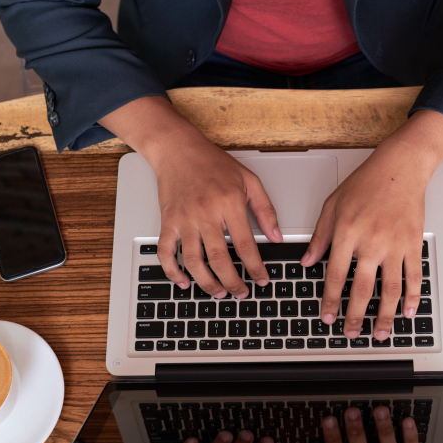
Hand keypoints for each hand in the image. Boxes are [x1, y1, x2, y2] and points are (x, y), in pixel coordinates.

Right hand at [99, 96, 282, 298]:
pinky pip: (166, 252)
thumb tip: (276, 236)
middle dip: (232, 282)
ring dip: (206, 282)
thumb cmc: (213, 163)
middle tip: (241, 293)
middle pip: (219, 258)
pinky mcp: (168, 221)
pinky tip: (184, 282)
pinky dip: (173, 271)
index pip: (245, 245)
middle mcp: (206, 213)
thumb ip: (265, 209)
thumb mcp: (248, 180)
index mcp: (229, 203)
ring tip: (218, 293)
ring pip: (194, 260)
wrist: (178, 149)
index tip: (261, 280)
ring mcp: (184, 219)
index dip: (255, 267)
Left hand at [301, 110, 442, 339]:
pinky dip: (412, 297)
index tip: (327, 317)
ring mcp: (395, 245)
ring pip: (390, 289)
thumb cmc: (365, 183)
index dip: (330, 301)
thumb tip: (306, 261)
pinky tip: (408, 312)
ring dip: (384, 316)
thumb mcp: (332, 206)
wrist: (400, 167)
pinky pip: (414, 276)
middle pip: (362, 289)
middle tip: (351, 333)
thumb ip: (320, 236)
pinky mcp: (413, 243)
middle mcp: (371, 242)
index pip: (336, 276)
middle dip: (354, 316)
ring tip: (379, 332)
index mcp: (347, 233)